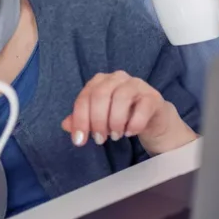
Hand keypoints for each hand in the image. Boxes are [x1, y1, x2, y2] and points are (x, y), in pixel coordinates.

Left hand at [62, 71, 196, 154]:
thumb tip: (66, 125)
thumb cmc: (122, 117)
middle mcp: (117, 78)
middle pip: (100, 95)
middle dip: (97, 121)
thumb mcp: (99, 119)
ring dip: (115, 121)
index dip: (80, 119)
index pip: (85, 97)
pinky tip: (130, 132)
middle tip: (100, 140)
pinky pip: (142, 107)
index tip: (79, 141)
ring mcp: (137, 84)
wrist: (152, 119)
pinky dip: (134, 123)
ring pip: (121, 98)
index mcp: (100, 81)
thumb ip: (82, 120)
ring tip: (115, 136)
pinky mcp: (153, 96)